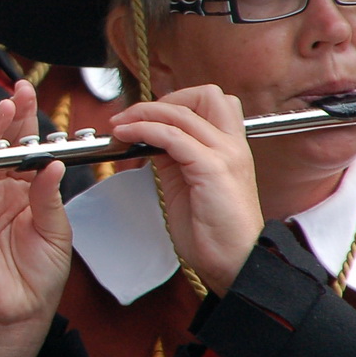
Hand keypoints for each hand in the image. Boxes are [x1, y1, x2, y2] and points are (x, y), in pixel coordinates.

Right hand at [0, 82, 73, 356]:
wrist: (19, 316)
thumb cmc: (37, 278)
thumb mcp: (56, 232)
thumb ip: (50, 197)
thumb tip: (52, 163)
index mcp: (22, 193)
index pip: (23, 148)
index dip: (25, 121)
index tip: (30, 94)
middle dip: (8, 118)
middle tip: (18, 92)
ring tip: (3, 111)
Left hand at [109, 85, 262, 296]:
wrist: (235, 262)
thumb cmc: (213, 232)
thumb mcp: (188, 185)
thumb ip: (174, 158)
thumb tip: (150, 140)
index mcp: (230, 148)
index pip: (210, 102)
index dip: (175, 102)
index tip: (145, 116)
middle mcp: (232, 145)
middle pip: (205, 94)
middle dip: (164, 99)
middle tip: (134, 116)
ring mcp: (225, 154)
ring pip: (182, 111)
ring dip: (143, 113)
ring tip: (120, 125)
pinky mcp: (212, 168)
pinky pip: (172, 136)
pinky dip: (144, 130)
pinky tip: (126, 137)